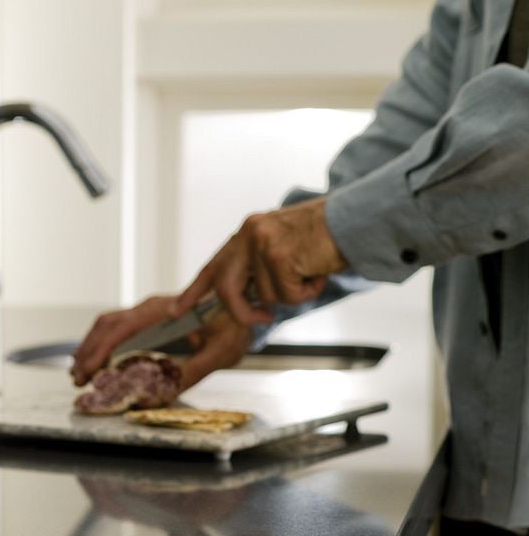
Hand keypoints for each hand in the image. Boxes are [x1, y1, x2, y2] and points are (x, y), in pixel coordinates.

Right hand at [71, 294, 252, 389]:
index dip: (100, 349)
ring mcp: (148, 312)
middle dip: (88, 352)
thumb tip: (165, 392)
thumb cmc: (235, 326)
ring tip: (80, 373)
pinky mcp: (149, 320)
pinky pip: (118, 329)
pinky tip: (97, 363)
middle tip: (78, 379)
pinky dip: (102, 346)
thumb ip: (193, 370)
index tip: (87, 370)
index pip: (121, 327)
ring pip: (108, 325)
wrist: (244, 308)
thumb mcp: (220, 351)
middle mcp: (150, 307)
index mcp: (163, 310)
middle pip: (107, 325)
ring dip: (91, 348)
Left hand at [174, 197, 348, 326]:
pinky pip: (287, 296)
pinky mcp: (281, 256)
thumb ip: (260, 266)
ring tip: (311, 272)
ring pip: (266, 296)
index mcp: (247, 233)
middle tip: (262, 317)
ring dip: (292, 294)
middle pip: (227, 289)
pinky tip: (318, 272)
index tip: (178, 309)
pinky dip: (307, 292)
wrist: (356, 218)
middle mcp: (249, 235)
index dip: (195, 290)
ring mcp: (263, 244)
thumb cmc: (325, 236)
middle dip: (243, 311)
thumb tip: (248, 299)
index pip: (213, 266)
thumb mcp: (282, 244)